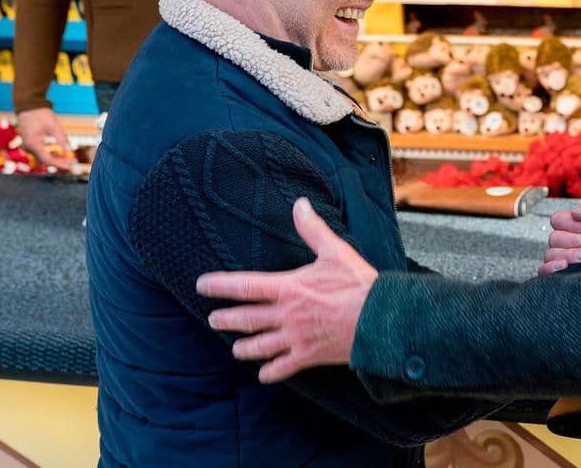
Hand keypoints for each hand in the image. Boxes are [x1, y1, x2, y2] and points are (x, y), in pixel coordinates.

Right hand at [17, 107, 73, 169]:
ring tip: (68, 160)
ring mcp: (27, 145)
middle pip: (44, 160)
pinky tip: (59, 154)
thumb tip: (71, 149)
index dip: (59, 164)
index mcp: (33, 144)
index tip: (70, 166)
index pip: (47, 159)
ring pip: (42, 157)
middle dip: (58, 163)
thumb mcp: (54, 126)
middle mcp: (28, 147)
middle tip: (72, 164)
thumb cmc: (40, 114)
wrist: (28, 105)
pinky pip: (40, 153)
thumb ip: (62, 138)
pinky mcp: (29, 143)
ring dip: (55, 159)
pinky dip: (50, 154)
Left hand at [196, 198, 376, 382]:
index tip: (202, 285)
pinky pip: (283, 367)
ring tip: (235, 349)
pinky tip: (264, 375)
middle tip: (213, 320)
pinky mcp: (308, 356)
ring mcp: (295, 338)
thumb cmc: (357, 284)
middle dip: (226, 319)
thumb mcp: (335, 251)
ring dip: (244, 348)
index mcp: (288, 288)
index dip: (220, 285)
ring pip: (260, 346)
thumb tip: (299, 205)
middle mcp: (286, 315)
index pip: (245, 286)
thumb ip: (313, 229)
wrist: (378, 319)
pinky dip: (271, 372)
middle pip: (246, 319)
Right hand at [539, 198, 580, 274]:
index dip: (573, 224)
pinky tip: (565, 266)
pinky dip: (552, 268)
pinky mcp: (562, 274)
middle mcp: (564, 241)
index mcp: (572, 224)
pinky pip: (545, 271)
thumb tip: (576, 213)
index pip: (558, 219)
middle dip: (576, 240)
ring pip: (551, 254)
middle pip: (555, 238)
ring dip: (569, 254)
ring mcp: (562, 257)